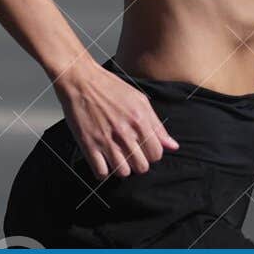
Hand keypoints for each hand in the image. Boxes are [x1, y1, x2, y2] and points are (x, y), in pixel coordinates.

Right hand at [51, 59, 178, 177]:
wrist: (80, 80)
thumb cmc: (109, 87)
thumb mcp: (139, 100)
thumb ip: (157, 125)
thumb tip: (172, 146)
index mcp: (139, 121)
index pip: (156, 154)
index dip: (151, 154)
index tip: (143, 149)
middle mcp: (124, 132)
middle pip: (141, 167)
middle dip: (138, 163)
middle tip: (130, 154)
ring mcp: (106, 140)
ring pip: (123, 172)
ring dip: (121, 168)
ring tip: (116, 157)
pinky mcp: (88, 145)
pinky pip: (101, 173)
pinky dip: (102, 171)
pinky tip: (102, 161)